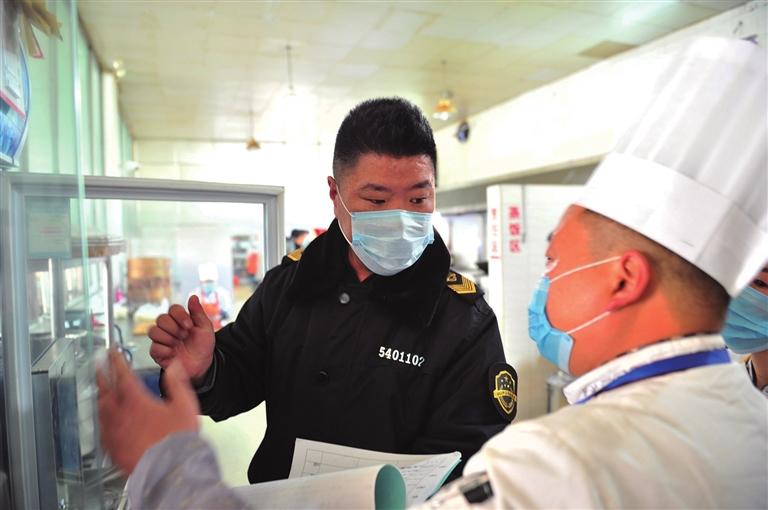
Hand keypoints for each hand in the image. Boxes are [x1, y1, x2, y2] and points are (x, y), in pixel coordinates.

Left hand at [97, 349, 198, 474]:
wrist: (168, 469)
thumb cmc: (176, 440)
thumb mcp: (184, 405)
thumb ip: (177, 383)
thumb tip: (174, 366)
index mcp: (136, 401)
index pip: (122, 375)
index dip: (116, 360)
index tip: (111, 351)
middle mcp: (120, 415)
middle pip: (104, 390)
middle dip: (101, 375)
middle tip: (99, 365)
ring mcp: (114, 432)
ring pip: (101, 410)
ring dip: (100, 396)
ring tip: (101, 391)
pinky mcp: (113, 448)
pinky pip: (102, 430)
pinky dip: (103, 419)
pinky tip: (105, 421)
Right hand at [148, 295, 214, 382]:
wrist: (201, 366)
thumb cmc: (203, 346)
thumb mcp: (205, 328)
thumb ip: (198, 312)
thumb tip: (193, 296)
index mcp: (180, 320)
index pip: (173, 309)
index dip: (180, 316)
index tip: (190, 326)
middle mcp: (168, 328)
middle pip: (161, 318)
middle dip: (174, 328)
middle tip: (184, 336)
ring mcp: (161, 340)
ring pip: (153, 331)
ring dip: (168, 338)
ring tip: (178, 344)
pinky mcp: (157, 353)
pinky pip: (154, 347)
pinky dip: (166, 351)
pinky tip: (174, 354)